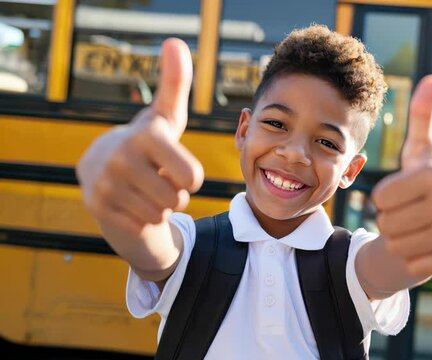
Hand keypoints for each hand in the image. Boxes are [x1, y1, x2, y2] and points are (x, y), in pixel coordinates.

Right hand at [77, 39, 203, 236]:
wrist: (102, 171)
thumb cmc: (149, 143)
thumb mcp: (166, 116)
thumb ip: (175, 83)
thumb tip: (174, 42)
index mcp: (145, 136)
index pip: (192, 178)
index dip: (191, 178)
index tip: (176, 166)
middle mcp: (122, 158)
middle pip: (178, 198)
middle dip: (175, 194)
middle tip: (158, 180)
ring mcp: (106, 184)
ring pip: (161, 213)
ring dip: (159, 207)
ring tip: (144, 189)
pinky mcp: (97, 208)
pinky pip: (142, 225)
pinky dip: (142, 219)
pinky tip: (131, 202)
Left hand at [371, 75, 431, 279]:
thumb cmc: (429, 180)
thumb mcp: (421, 150)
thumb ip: (422, 115)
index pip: (380, 197)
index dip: (383, 197)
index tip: (401, 192)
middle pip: (385, 223)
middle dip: (389, 218)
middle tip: (408, 211)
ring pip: (396, 244)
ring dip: (398, 238)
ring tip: (415, 226)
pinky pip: (411, 264)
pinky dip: (412, 257)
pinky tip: (425, 244)